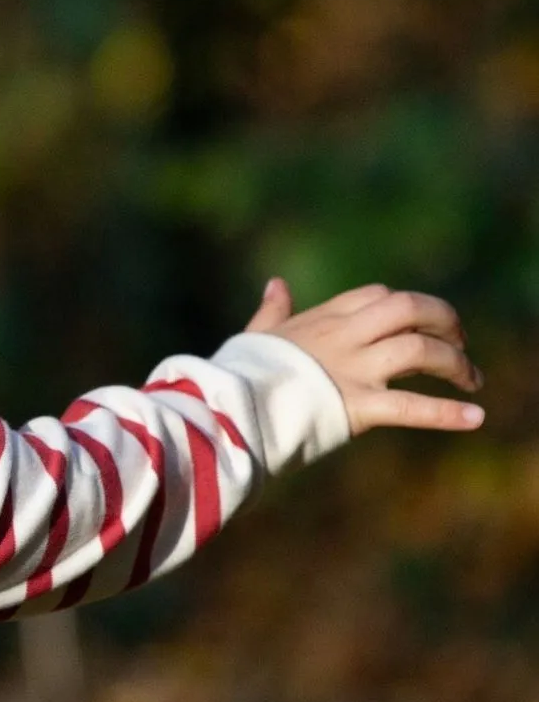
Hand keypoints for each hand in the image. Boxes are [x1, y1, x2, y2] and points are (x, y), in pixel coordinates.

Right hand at [244, 277, 483, 435]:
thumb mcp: (256, 335)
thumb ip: (273, 311)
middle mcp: (345, 338)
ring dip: (455, 363)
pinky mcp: (359, 407)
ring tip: (472, 380)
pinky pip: (412, 407)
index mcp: (323, 320)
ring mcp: (354, 370)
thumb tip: (277, 283)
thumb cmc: (238, 375)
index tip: (419, 322)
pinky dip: (447, 413)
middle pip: (410, 308)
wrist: (226, 407)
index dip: (406, 306)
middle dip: (444, 320)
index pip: (378, 296)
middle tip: (460, 341)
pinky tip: (475, 417)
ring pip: (420, 349)